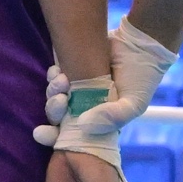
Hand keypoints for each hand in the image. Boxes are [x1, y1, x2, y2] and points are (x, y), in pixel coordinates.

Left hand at [35, 19, 176, 148]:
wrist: (142, 44)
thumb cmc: (141, 79)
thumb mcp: (134, 104)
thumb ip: (113, 118)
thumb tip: (83, 124)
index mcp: (97, 121)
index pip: (68, 135)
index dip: (52, 136)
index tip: (40, 133)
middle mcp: (85, 107)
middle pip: (57, 115)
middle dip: (53, 109)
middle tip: (60, 99)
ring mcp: (78, 88)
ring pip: (55, 95)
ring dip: (52, 90)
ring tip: (62, 79)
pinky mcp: (74, 68)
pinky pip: (56, 76)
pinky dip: (53, 75)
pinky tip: (58, 70)